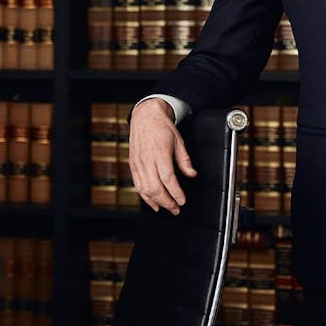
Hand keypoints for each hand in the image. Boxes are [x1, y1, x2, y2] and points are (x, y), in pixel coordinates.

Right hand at [128, 98, 196, 214]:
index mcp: (160, 153)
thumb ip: (184, 160)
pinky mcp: (133, 166)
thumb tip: (192, 174)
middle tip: (176, 209)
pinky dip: (145, 197)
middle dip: (167, 202)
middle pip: (155, 188)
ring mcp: (138, 164)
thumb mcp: (179, 141)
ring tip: (167, 208)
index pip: (168, 179)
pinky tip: (153, 203)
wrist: (145, 117)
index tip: (182, 201)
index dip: (175, 193)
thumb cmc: (162, 128)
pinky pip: (138, 185)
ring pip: (145, 189)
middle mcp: (147, 160)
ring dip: (156, 202)